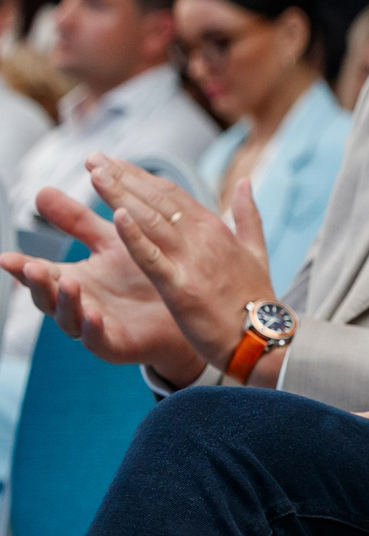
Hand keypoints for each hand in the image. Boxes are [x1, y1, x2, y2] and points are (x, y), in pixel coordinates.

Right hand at [0, 189, 204, 381]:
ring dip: (66, 302)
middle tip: (32, 267)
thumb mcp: (109, 242)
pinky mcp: (117, 344)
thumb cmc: (141, 274)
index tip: (6, 257)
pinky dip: (93, 329)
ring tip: (68, 283)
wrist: (184, 308)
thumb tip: (41, 191)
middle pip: (48, 297)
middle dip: (38, 283)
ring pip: (70, 319)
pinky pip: (100, 340)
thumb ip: (76, 221)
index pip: (41, 273)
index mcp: (73, 280)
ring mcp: (94, 326)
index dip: (22, 267)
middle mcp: (78, 305)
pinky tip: (93, 315)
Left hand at [86, 157, 278, 369]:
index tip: (113, 161)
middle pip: (157, 199)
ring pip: (150, 221)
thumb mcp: (256, 250)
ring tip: (94, 175)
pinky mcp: (181, 288)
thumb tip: (246, 181)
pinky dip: (134, 237)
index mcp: (216, 228)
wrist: (263, 335)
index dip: (140, 175)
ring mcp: (192, 261)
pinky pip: (152, 258)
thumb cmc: (256, 296)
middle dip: (122, 177)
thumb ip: (249, 214)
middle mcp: (203, 237)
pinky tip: (116, 218)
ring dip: (120, 195)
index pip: (171, 192)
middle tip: (92, 158)